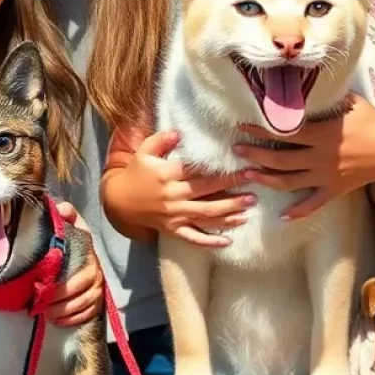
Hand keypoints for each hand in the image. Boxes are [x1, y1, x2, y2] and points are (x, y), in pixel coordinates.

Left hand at [45, 202, 104, 326]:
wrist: (85, 254)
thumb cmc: (75, 241)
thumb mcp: (72, 225)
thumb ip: (67, 214)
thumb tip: (61, 208)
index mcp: (90, 256)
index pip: (81, 275)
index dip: (63, 285)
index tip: (45, 288)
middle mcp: (97, 274)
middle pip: (79, 294)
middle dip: (59, 301)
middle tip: (40, 304)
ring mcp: (98, 289)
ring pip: (82, 306)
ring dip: (63, 312)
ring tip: (45, 312)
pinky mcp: (97, 302)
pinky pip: (87, 315)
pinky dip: (71, 319)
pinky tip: (57, 320)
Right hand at [113, 130, 254, 247]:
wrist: (120, 201)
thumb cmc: (136, 173)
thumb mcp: (144, 151)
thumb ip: (161, 140)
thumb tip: (179, 133)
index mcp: (168, 175)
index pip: (199, 172)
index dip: (221, 171)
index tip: (242, 167)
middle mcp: (174, 196)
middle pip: (207, 194)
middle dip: (232, 191)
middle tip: (254, 187)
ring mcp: (175, 216)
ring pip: (205, 216)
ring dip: (228, 214)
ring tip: (248, 209)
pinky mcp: (174, 230)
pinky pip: (194, 238)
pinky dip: (211, 241)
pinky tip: (229, 240)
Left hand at [234, 95, 374, 220]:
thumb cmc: (374, 121)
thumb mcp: (350, 102)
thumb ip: (328, 96)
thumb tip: (309, 81)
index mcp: (321, 133)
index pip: (283, 132)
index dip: (261, 130)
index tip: (243, 126)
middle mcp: (319, 157)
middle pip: (280, 158)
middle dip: (255, 154)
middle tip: (236, 150)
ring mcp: (326, 176)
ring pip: (289, 182)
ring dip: (266, 178)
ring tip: (248, 174)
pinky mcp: (335, 190)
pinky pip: (313, 204)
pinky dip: (298, 211)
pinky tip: (282, 215)